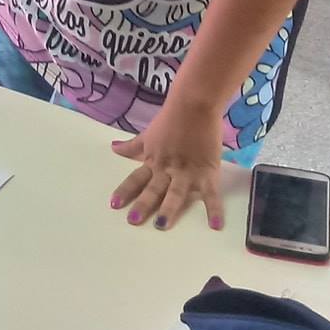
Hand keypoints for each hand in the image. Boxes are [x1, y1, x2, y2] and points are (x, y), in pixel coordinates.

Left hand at [109, 104, 225, 229]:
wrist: (195, 105)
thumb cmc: (171, 118)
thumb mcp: (149, 134)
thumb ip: (133, 146)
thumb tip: (113, 148)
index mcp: (153, 160)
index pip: (136, 178)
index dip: (125, 191)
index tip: (113, 205)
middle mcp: (167, 168)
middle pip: (153, 189)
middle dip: (143, 204)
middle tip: (133, 220)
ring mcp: (187, 171)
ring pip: (176, 193)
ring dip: (169, 209)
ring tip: (161, 225)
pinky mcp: (207, 172)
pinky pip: (211, 193)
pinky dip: (214, 209)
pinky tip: (216, 225)